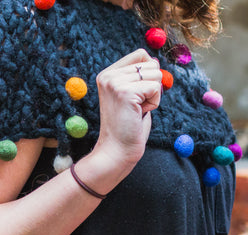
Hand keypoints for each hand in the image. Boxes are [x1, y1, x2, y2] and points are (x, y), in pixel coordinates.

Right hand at [94, 49, 161, 166]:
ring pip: (156, 74)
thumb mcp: (131, 96)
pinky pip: (156, 88)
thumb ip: (139, 77)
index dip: (148, 75)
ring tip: (136, 111)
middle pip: (151, 63)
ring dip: (153, 96)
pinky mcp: (125, 92)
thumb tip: (154, 60)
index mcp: (107, 74)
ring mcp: (115, 83)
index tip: (134, 97)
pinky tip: (138, 114)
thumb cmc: (127, 127)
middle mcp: (108, 76)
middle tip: (134, 107)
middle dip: (151, 87)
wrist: (116, 151)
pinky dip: (154, 103)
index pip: (140, 54)